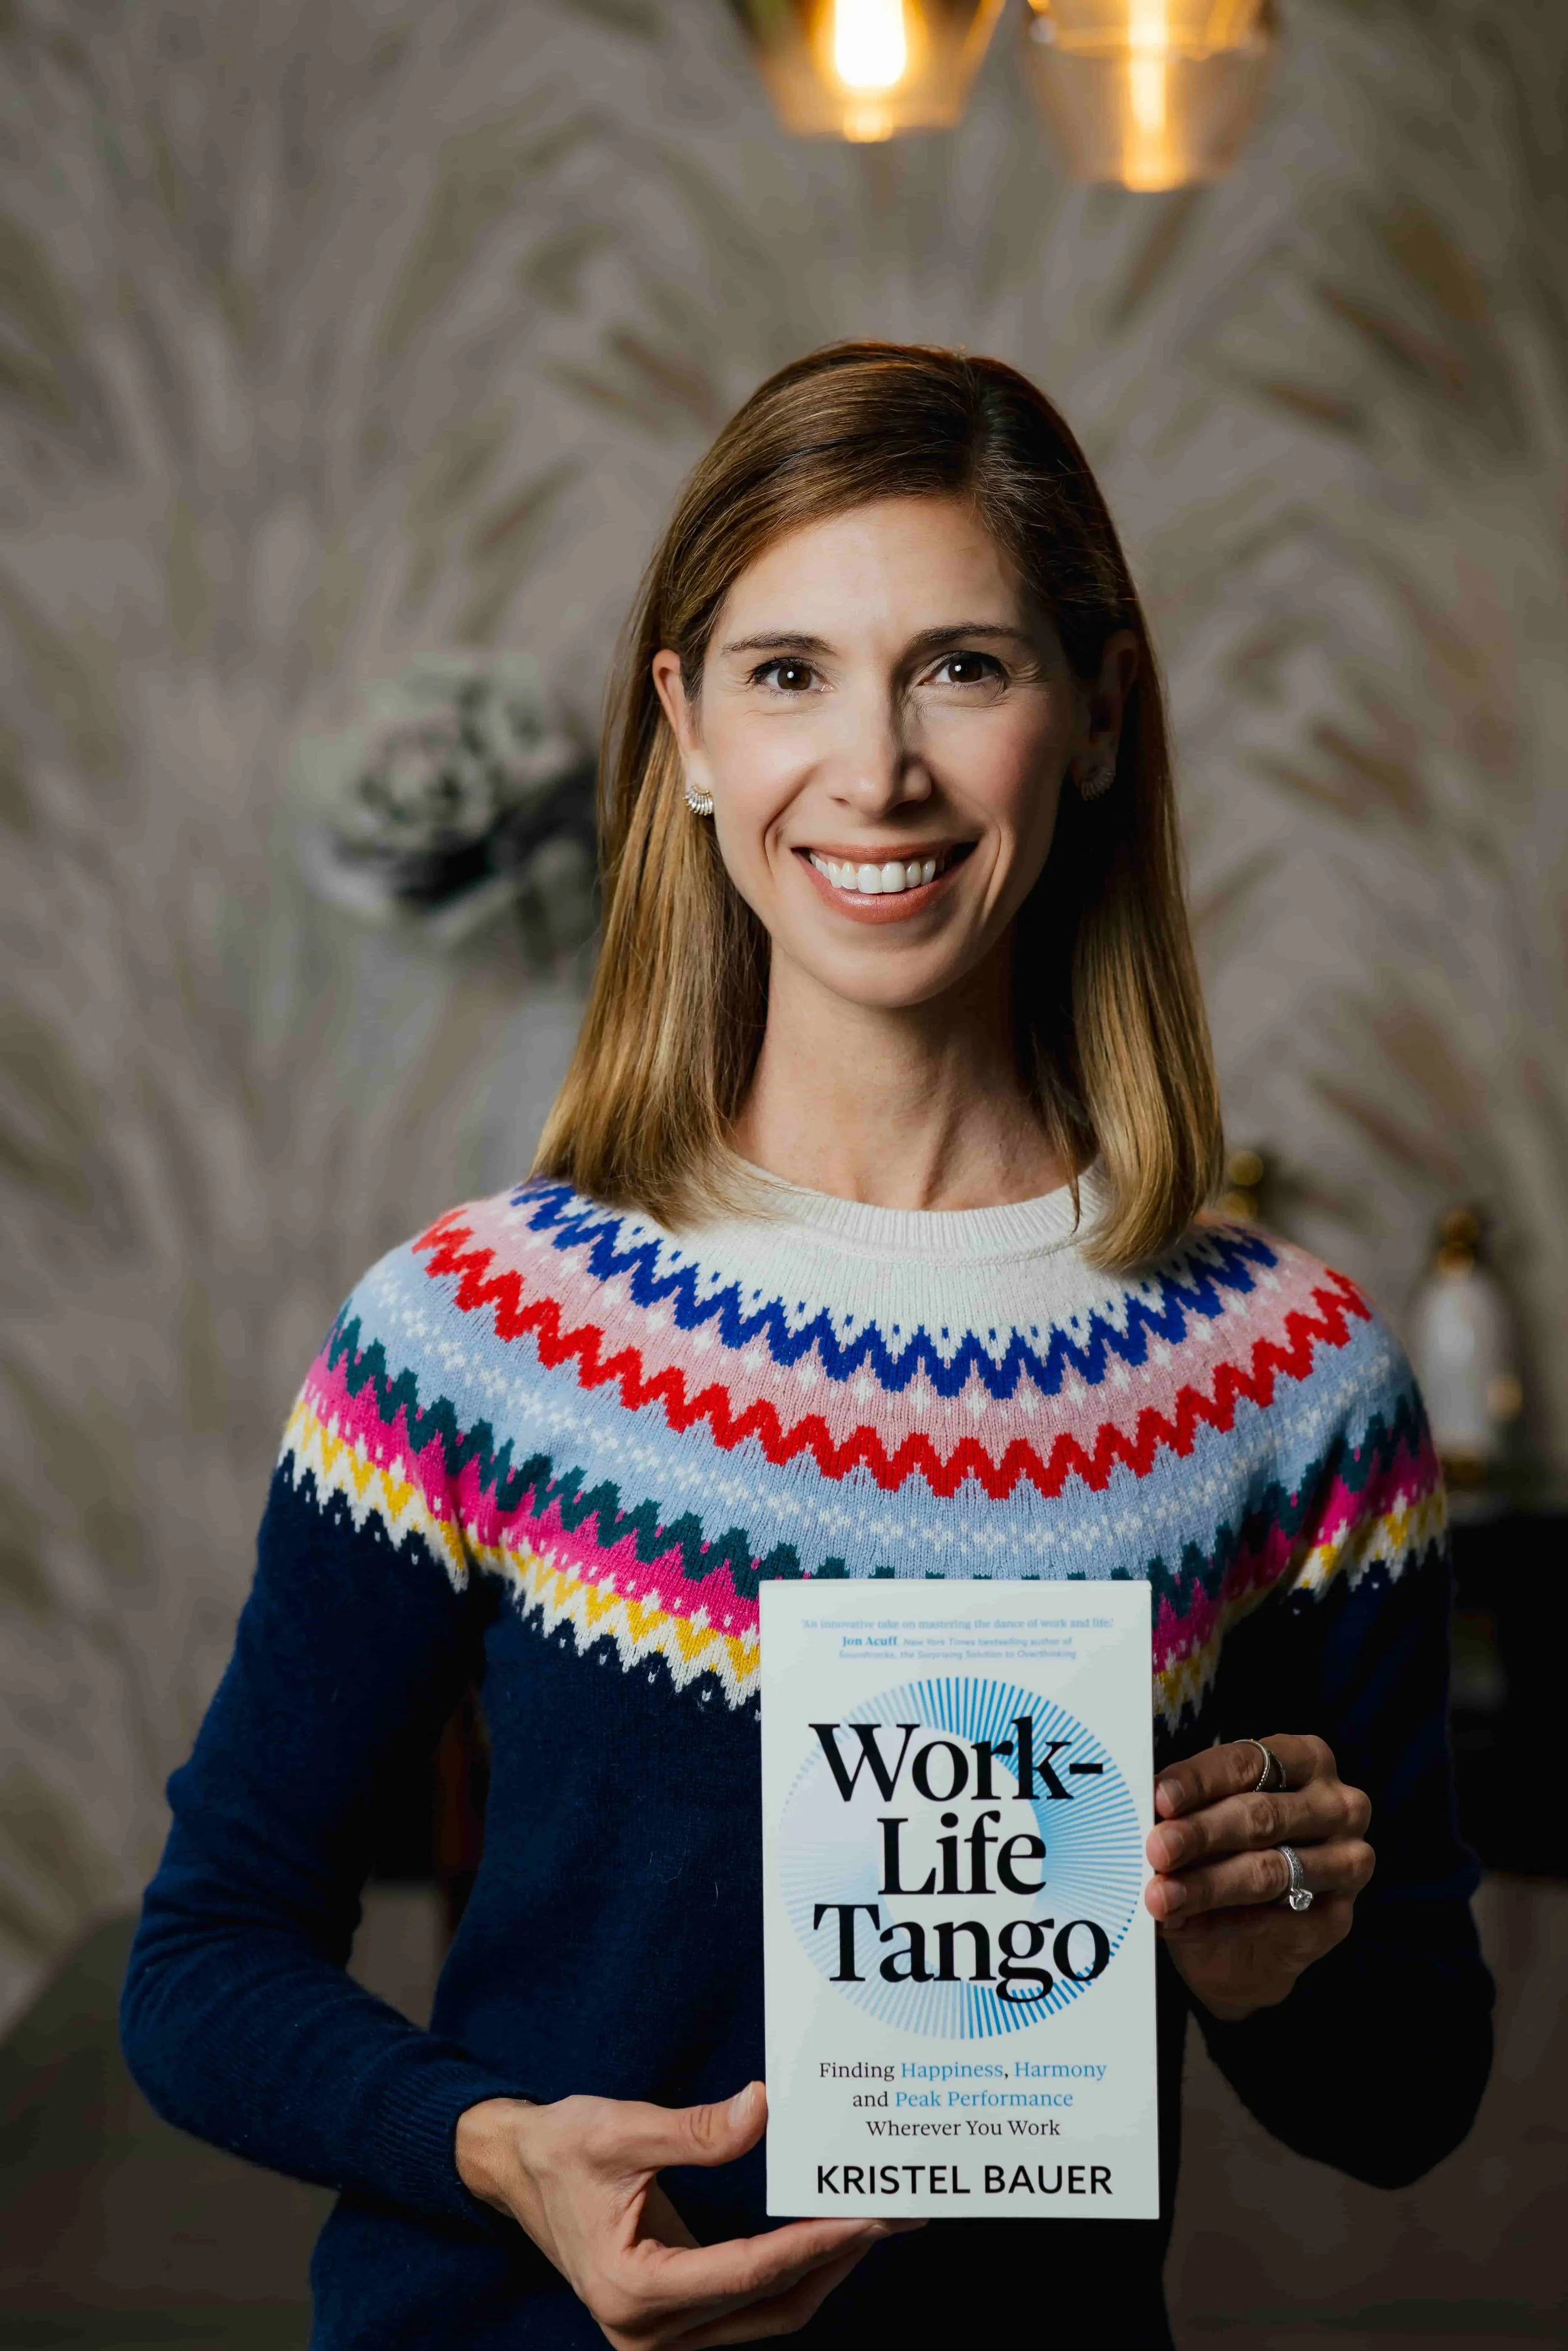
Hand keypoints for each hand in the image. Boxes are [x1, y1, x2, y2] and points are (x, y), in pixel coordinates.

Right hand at [455, 2080, 917, 2347]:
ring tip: (873, 2220)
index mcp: (633, 2291)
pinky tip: (826, 2233)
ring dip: (823, 2270)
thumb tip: (762, 2108)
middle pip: (770, 2305)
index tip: (866, 2213)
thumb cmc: (560, 2149)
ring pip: (768, 2313)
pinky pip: (751, 2303)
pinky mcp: (676, 2316)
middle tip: (893, 2214)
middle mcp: (650, 2331)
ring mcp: (664, 2332)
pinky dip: (793, 2270)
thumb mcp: (620, 2129)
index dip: (814, 2242)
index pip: (749, 2272)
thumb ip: (693, 2130)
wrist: (514, 2170)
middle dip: (835, 2259)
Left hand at [1143, 1734, 1374, 2021]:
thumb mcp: (1212, 1810)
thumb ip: (1188, 1804)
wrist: (1257, 1930)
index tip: (1159, 1797)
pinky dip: (1216, 1923)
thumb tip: (1144, 1807)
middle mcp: (1338, 1806)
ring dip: (1207, 1886)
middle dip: (1201, 1833)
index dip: (1200, 1780)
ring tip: (1159, 1897)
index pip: (1248, 1762)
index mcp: (1307, 1759)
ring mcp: (1347, 1863)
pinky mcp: (1337, 1919)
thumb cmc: (1229, 1845)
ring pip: (1268, 1871)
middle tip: (1155, 1849)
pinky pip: (1271, 1921)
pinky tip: (1178, 1924)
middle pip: (1262, 1816)